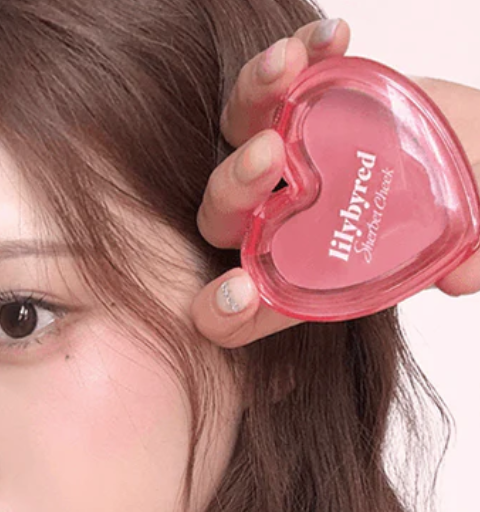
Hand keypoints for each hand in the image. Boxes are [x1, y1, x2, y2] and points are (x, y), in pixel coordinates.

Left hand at [190, 19, 479, 348]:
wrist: (467, 150)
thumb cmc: (456, 206)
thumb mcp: (465, 236)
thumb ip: (465, 260)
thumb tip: (464, 276)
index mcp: (301, 269)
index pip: (244, 306)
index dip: (226, 309)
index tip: (242, 290)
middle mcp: (279, 216)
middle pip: (223, 217)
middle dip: (234, 190)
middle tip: (270, 156)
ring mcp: (281, 157)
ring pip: (237, 137)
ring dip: (253, 102)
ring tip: (286, 69)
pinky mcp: (296, 102)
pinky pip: (278, 78)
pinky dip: (299, 53)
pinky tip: (330, 36)